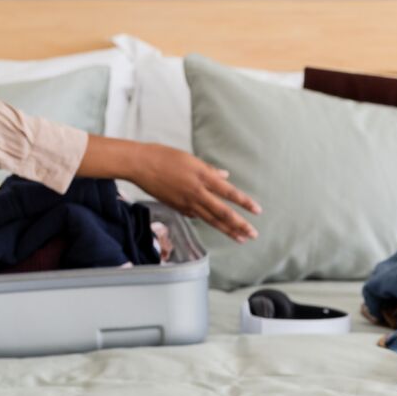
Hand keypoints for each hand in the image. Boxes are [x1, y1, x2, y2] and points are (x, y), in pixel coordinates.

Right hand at [124, 144, 260, 242]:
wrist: (139, 164)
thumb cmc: (164, 156)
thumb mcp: (191, 159)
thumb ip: (210, 170)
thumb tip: (226, 176)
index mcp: (203, 176)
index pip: (229, 192)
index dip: (245, 203)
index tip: (258, 211)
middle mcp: (197, 192)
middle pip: (222, 212)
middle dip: (240, 225)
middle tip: (253, 235)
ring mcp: (187, 202)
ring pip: (211, 220)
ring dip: (228, 230)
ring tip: (241, 239)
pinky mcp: (178, 207)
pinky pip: (196, 216)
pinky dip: (208, 221)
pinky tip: (218, 227)